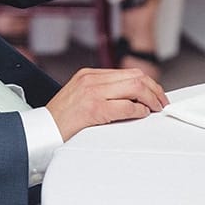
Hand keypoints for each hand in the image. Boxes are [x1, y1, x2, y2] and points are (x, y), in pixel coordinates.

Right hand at [46, 67, 168, 141]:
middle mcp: (91, 79)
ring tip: (155, 108)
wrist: (42, 131)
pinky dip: (139, 110)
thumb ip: (102, 92)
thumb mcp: (80, 96)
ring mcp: (92, 92)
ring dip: (150, 98)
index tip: (156, 94)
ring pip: (134, 87)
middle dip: (154, 90)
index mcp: (89, 75)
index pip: (128, 72)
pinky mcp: (93, 108)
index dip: (147, 83)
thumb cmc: (60, 119)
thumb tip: (130, 98)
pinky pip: (126, 105)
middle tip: (161, 102)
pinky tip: (141, 114)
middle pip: (135, 76)